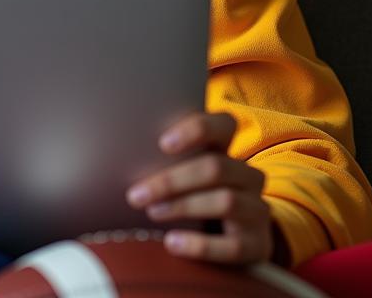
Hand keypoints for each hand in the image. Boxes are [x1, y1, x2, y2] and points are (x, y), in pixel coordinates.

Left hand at [125, 111, 273, 264]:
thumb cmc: (194, 196)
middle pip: (216, 167)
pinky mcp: (258, 245)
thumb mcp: (183, 173)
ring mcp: (256, 210)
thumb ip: (163, 159)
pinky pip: (233, 246)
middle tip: (136, 194)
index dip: (197, 129)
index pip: (225, 124)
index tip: (162, 143)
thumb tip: (113, 151)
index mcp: (227, 150)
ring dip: (183, 206)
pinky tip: (172, 243)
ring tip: (152, 212)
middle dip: (172, 180)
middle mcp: (247, 176)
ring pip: (225, 200)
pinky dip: (200, 245)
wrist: (234, 240)